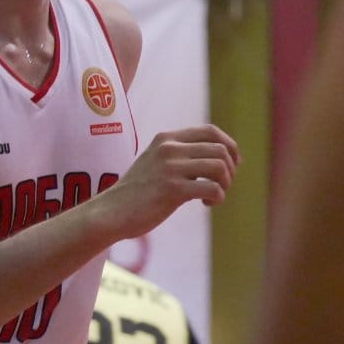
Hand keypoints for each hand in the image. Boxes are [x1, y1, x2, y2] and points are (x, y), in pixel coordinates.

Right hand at [101, 125, 239, 240]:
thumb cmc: (137, 192)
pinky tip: (206, 203)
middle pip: (220, 149)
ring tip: (214, 195)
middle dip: (230, 169)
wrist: (111, 212)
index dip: (229, 146)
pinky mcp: (172, 189)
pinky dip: (217, 197)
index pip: (210, 131)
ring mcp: (170, 168)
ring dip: (225, 183)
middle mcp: (169, 148)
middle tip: (222, 185)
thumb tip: (221, 159)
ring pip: (219, 166)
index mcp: (166, 138)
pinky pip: (212, 188)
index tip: (232, 164)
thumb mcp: (156, 162)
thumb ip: (181, 155)